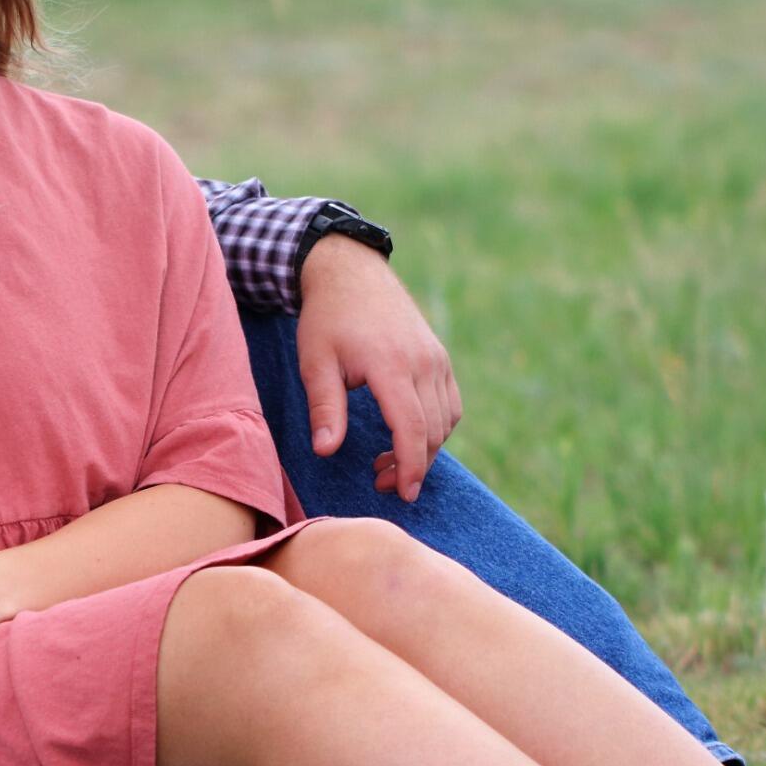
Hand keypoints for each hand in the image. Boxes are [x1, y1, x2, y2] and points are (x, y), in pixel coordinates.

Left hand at [296, 234, 461, 501]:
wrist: (351, 272)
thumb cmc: (328, 318)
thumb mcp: (315, 362)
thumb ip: (324, 408)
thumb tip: (326, 451)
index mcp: (391, 364)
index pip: (412, 427)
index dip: (411, 466)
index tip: (402, 493)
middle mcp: (423, 362)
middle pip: (432, 430)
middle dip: (413, 464)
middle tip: (382, 481)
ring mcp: (436, 358)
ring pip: (445, 419)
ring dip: (425, 448)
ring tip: (387, 462)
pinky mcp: (439, 356)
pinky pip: (450, 403)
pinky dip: (435, 427)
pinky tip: (406, 434)